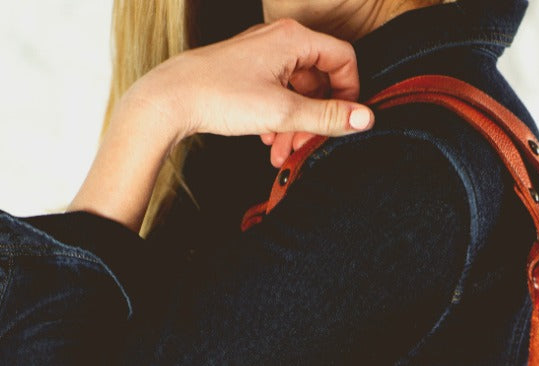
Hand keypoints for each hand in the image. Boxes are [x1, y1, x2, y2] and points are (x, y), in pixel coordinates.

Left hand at [136, 18, 373, 162]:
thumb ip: (327, 116)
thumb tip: (365, 118)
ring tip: (283, 153)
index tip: (344, 121)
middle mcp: (280, 40)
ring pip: (297, 91)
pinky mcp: (248, 70)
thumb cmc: (221, 97)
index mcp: (293, 40)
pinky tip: (268, 142)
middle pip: (320, 79)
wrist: (172, 98)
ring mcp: (263, 54)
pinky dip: (279, 119)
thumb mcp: (283, 112)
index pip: (343, 59)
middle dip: (318, 116)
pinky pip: (278, 94)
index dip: (350, 92)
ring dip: (297, 125)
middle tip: (310, 145)